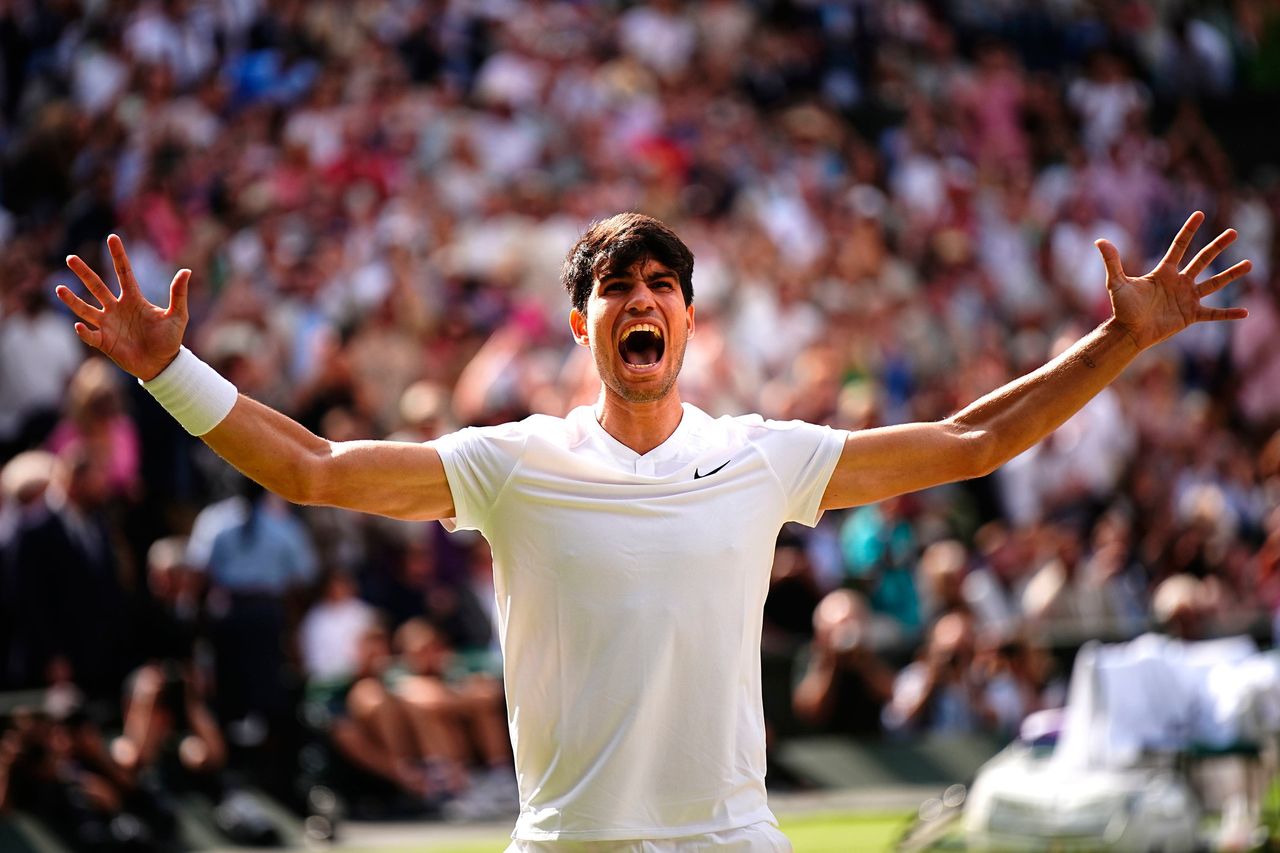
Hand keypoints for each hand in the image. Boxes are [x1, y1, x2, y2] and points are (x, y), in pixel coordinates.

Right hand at [56, 234, 189, 380]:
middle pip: (97, 287)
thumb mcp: (177, 315)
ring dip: (72, 300)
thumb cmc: (170, 339)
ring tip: (59, 289)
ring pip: (85, 309)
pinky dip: (84, 331)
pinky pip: (90, 335)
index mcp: (134, 299)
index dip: (118, 256)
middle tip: (71, 258)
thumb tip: (186, 271)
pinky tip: (79, 326)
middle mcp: (117, 308)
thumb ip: (178, 294)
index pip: (124, 273)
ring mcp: (108, 324)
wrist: (162, 365)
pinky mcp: (104, 342)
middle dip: (84, 273)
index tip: (112, 237)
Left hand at [1096, 211, 1249, 350]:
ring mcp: (1187, 298)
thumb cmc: (1122, 308)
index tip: (1200, 214)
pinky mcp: (1191, 315)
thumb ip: (1112, 261)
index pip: (1179, 246)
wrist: (1128, 332)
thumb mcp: (1117, 283)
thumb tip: (1100, 240)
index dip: (1188, 230)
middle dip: (1217, 246)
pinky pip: (1213, 314)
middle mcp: (1179, 282)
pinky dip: (1228, 314)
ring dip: (1231, 274)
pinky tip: (1245, 313)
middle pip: (1203, 259)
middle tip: (1234, 232)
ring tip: (1249, 264)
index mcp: (1164, 272)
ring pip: (1214, 283)